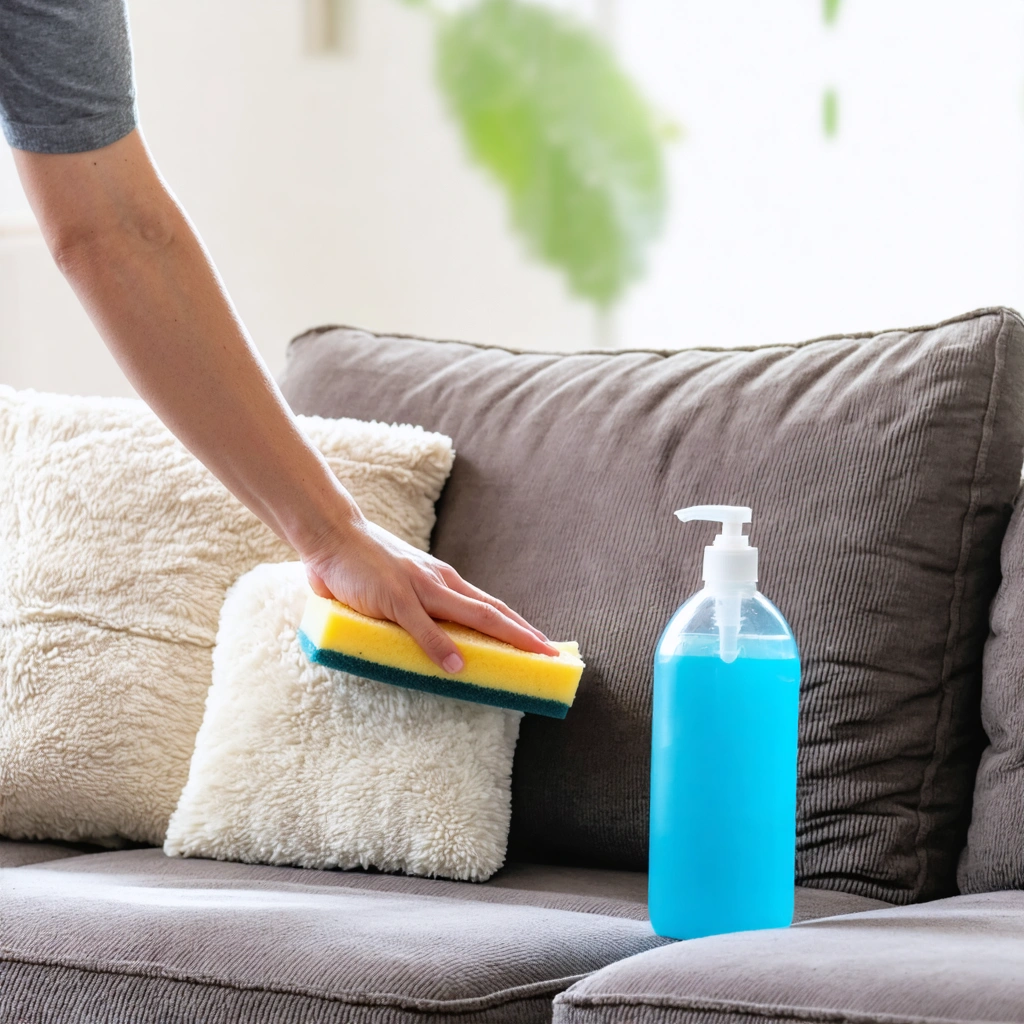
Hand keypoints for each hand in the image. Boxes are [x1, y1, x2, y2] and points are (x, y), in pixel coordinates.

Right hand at [302, 518, 558, 671]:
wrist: (334, 534)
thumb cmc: (366, 565)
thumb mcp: (402, 589)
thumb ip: (421, 614)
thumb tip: (439, 644)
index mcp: (444, 583)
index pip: (492, 607)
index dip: (520, 627)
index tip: (545, 646)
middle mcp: (441, 583)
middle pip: (494, 612)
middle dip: (526, 635)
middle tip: (555, 656)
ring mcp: (420, 589)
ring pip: (473, 616)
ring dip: (505, 637)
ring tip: (530, 658)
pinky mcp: (394, 597)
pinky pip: (422, 626)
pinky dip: (441, 646)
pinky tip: (457, 665)